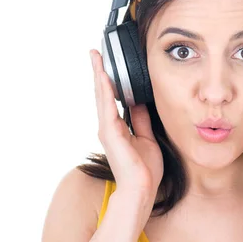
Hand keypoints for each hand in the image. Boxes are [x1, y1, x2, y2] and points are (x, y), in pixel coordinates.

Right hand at [91, 49, 163, 197]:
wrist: (141, 189)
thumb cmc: (144, 170)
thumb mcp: (147, 138)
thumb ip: (141, 120)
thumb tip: (140, 103)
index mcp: (117, 128)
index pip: (111, 99)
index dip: (108, 81)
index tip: (106, 64)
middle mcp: (108, 127)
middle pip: (102, 94)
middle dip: (99, 72)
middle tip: (96, 52)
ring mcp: (107, 130)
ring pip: (102, 96)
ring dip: (99, 75)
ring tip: (95, 57)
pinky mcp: (110, 133)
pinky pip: (107, 107)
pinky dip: (105, 90)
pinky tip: (104, 76)